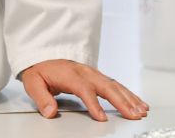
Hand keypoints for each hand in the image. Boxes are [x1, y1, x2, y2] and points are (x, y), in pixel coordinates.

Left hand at [19, 59, 148, 121]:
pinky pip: (116, 85)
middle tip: (133, 115)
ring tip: (141, 111)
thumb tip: (50, 112)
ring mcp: (93, 73)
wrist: (44, 56)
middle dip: (121, 101)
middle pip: (105, 86)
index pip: (84, 89)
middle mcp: (85, 72)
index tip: (101, 118)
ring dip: (129, 98)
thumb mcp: (32, 83)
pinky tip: (139, 103)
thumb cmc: (40, 71)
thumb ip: (41, 97)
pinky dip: (129, 94)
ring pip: (114, 85)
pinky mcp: (98, 77)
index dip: (93, 103)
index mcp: (69, 74)